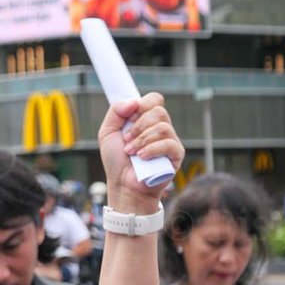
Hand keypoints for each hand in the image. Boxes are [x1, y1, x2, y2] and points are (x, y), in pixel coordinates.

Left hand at [97, 93, 183, 210]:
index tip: (129, 118)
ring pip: (163, 127)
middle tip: (126, 140)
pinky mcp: (176, 155)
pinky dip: (152, 149)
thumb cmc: (117, 161)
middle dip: (138, 126)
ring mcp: (170, 141)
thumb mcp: (107, 132)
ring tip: (132, 152)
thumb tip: (134, 101)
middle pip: (158, 111)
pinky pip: (169, 144)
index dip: (142, 105)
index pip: (154, 99)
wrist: (123, 185)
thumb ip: (116, 111)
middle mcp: (161, 128)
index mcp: (146, 120)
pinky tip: (142, 158)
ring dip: (142, 140)